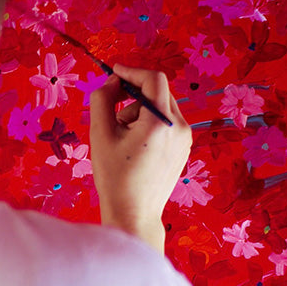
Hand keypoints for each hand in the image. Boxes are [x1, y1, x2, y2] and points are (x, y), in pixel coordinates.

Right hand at [88, 64, 191, 254]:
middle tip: (112, 107)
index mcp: (160, 123)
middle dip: (134, 94)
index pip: (153, 79)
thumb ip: (102, 99)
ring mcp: (185, 140)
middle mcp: (180, 128)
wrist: (133, 213)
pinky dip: (150, 124)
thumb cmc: (114, 177)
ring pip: (162, 107)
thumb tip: (111, 82)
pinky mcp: (184, 149)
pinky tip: (135, 146)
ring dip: (140, 111)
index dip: (132, 72)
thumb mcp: (100, 134)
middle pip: (158, 91)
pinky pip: (167, 124)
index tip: (114, 73)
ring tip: (122, 137)